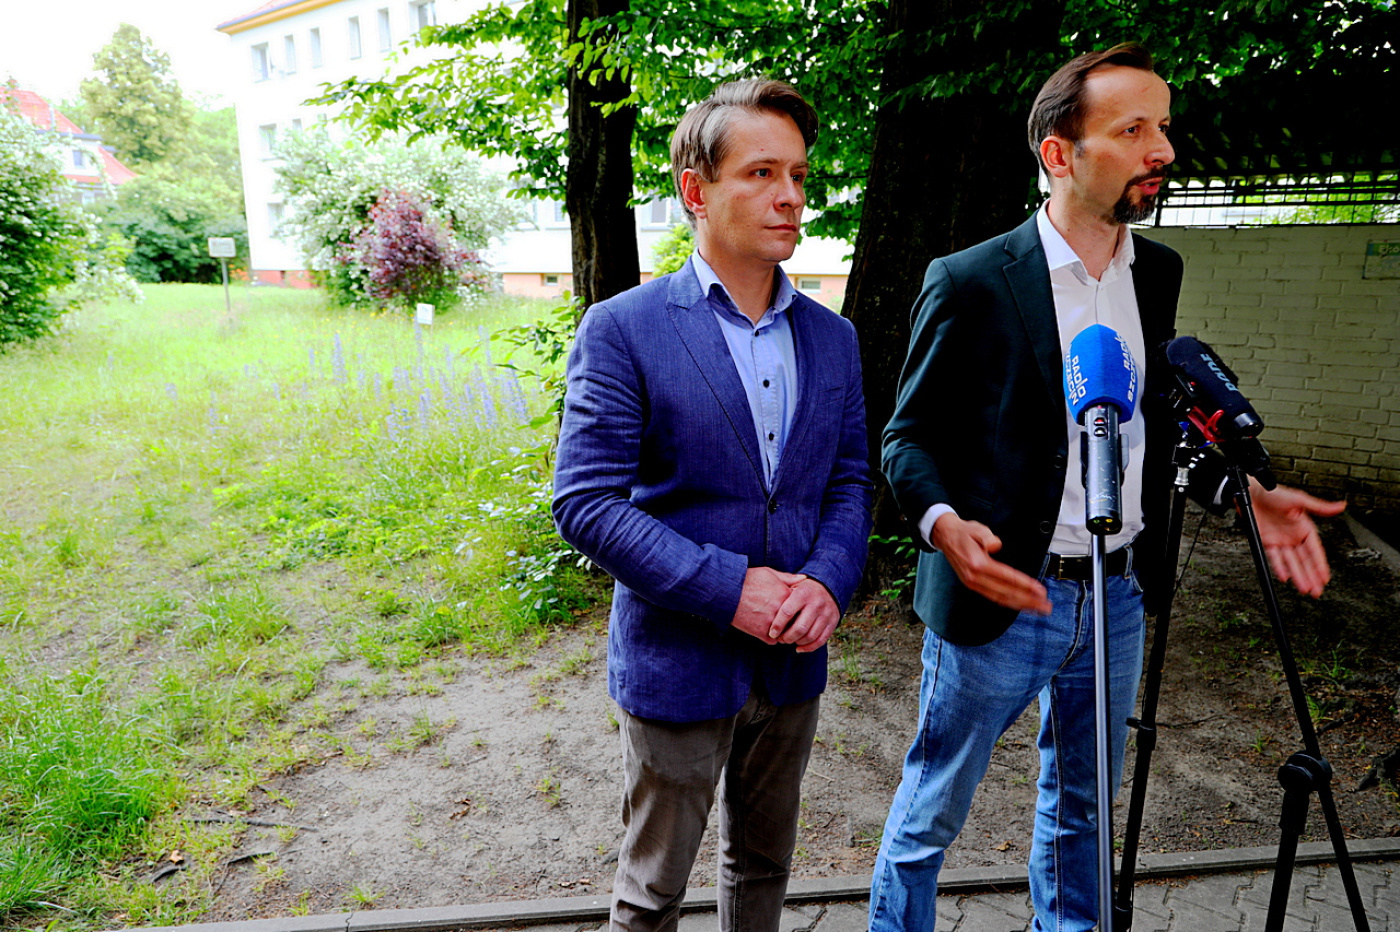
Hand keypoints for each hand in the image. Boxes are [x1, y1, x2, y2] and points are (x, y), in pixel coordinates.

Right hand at [732, 567, 806, 642]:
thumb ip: (788, 577)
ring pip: (785, 633)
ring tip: (776, 628)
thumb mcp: (769, 573)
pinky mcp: (761, 632)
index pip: (801, 607)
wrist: (726, 591)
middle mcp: (781, 610)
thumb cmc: (747, 580)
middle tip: (788, 623)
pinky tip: (765, 631)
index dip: (797, 609)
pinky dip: (770, 638)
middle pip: (795, 622)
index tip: (794, 610)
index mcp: (786, 595)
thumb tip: (804, 578)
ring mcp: (772, 622)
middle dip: (792, 623)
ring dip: (782, 632)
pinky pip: (772, 641)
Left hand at [771, 578, 840, 652]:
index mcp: (803, 593)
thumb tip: (764, 600)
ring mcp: (826, 613)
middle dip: (787, 637)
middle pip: (800, 627)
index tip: (771, 633)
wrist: (828, 588)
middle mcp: (816, 603)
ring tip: (789, 641)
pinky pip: (821, 640)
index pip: (788, 612)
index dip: (778, 625)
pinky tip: (799, 647)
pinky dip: (809, 647)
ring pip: (810, 635)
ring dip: (797, 642)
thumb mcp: (793, 584)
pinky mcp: (833, 622)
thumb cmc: (803, 589)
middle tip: (780, 639)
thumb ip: (780, 589)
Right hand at [931, 513, 1051, 614]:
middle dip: (1028, 600)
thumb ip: (987, 537)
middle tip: (1045, 605)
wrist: (945, 537)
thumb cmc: (964, 532)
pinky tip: (1020, 605)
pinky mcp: (973, 585)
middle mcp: (975, 577)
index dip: (1026, 585)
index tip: (1040, 590)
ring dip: (1021, 605)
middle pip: (1006, 593)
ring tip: (1038, 608)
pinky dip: (1009, 602)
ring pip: (1001, 598)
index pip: (1007, 578)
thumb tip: (996, 545)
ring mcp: (973, 583)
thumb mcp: (976, 529)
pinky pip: (994, 597)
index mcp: (978, 564)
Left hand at [1249, 479, 1345, 597]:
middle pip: (1304, 561)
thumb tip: (1341, 506)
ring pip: (1291, 562)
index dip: (1320, 565)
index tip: (1325, 578)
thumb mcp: (1299, 499)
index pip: (1315, 551)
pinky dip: (1279, 567)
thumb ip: (1319, 507)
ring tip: (1304, 589)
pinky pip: (1274, 558)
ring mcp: (1281, 540)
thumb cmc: (1275, 492)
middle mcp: (1294, 536)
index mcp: (1305, 528)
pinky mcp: (1267, 541)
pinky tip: (1285, 577)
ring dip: (1298, 576)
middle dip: (1311, 576)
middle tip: (1316, 592)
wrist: (1250, 493)